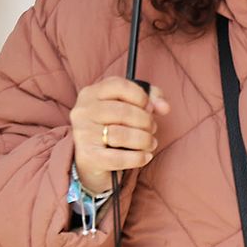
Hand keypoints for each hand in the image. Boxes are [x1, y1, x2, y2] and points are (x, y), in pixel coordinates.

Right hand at [70, 77, 169, 194]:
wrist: (90, 161)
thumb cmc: (111, 129)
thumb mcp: (125, 108)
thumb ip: (148, 99)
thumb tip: (164, 106)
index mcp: (90, 94)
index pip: (118, 85)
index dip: (140, 96)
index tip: (150, 108)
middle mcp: (83, 111)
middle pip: (123, 111)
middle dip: (145, 121)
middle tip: (152, 129)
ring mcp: (83, 134)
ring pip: (122, 135)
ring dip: (144, 140)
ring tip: (150, 143)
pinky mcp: (88, 157)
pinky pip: (119, 158)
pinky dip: (138, 158)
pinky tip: (145, 157)